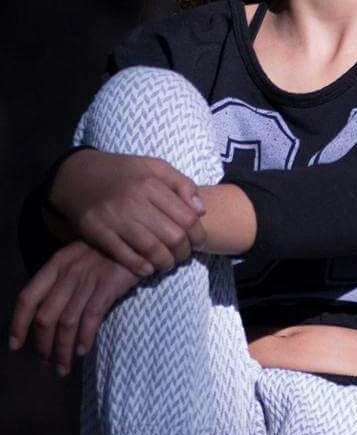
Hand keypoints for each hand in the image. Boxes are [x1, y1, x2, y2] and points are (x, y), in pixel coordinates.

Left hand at [8, 239, 141, 375]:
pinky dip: (84, 338)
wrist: (139, 238)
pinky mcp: (107, 285)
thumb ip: (63, 279)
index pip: (28, 297)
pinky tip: (82, 351)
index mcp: (56, 264)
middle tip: (47, 363)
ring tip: (63, 368)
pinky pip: (90, 318)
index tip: (16, 346)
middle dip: (43, 346)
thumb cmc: (108, 251)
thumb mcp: (79, 257)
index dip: (18, 324)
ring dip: (62, 350)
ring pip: (66, 322)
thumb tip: (48, 313)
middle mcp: (67, 272)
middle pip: (45, 316)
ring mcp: (87, 278)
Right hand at [48, 148, 207, 274]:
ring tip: (168, 262)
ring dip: (166, 263)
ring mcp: (114, 217)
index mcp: (151, 182)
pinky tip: (148, 267)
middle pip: (172, 236)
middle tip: (184, 254)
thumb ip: (182, 184)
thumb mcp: (155, 167)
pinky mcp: (97, 232)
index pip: (187, 217)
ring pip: (152, 250)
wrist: (77, 175)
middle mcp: (133, 200)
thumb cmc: (123, 172)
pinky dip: (142, 267)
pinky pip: (126, 257)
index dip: (198, 234)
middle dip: (184, 252)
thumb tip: (201, 211)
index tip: (198, 241)